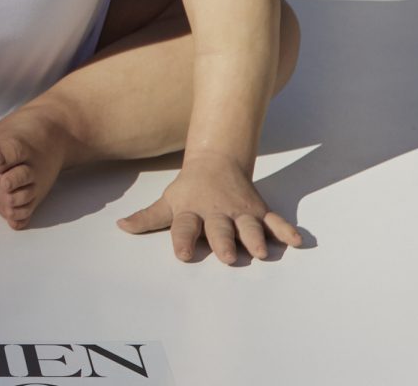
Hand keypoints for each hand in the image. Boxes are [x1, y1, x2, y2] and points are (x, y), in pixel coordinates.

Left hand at [116, 152, 303, 263]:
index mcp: (192, 212)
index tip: (183, 254)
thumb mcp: (167, 202)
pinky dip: (286, 230)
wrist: (217, 162)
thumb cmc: (189, 190)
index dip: (183, 240)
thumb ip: (147, 218)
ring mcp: (240, 212)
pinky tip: (297, 241)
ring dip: (255, 238)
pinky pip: (275, 221)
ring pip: (249, 226)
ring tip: (262, 252)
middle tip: (228, 256)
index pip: (184, 227)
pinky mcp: (259, 211)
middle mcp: (217, 213)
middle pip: (220, 229)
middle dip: (224, 241)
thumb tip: (120, 226)